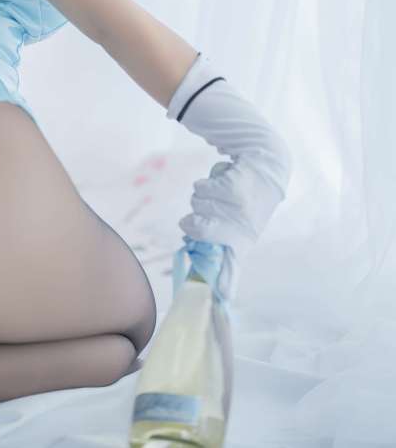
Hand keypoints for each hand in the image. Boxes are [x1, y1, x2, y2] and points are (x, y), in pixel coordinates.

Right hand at [178, 156, 285, 299]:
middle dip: (192, 222)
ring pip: (196, 204)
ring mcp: (237, 208)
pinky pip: (201, 187)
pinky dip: (206, 182)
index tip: (221, 295)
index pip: (232, 266)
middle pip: (198, 230)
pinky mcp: (232, 188)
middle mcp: (242, 228)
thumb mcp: (241, 227)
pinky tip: (221, 180)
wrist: (266, 165)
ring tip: (218, 194)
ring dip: (202, 196)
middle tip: (194, 217)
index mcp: (242, 241)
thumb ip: (224, 252)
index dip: (226, 280)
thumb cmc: (247, 201)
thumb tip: (219, 287)